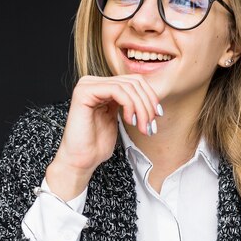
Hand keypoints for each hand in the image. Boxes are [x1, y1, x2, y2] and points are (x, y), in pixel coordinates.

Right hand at [46, 75, 161, 199]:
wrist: (82, 160)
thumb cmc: (98, 144)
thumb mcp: (121, 119)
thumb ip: (131, 104)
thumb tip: (153, 97)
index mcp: (102, 86)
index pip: (134, 80)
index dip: (150, 96)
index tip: (158, 115)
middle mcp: (93, 82)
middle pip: (133, 82)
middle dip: (147, 104)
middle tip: (150, 125)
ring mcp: (87, 85)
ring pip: (127, 86)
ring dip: (141, 108)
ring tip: (142, 127)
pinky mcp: (84, 92)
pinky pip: (116, 90)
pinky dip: (129, 105)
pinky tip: (130, 120)